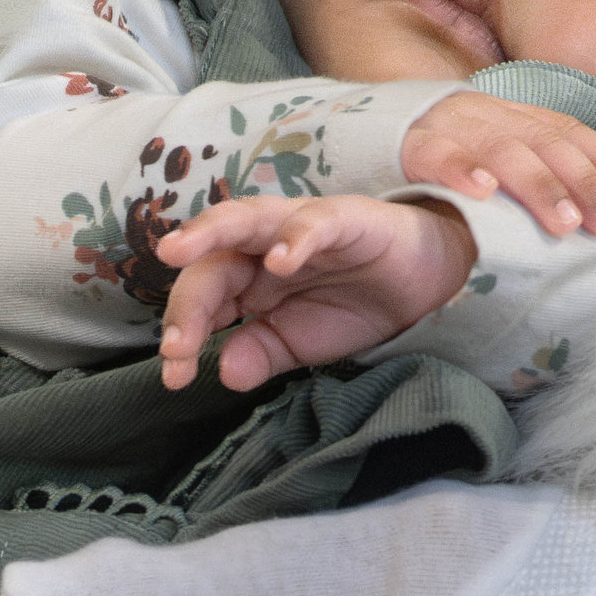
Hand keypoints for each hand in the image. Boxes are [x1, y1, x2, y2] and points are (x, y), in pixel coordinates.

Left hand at [153, 193, 478, 390]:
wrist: (421, 285)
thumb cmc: (350, 306)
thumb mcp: (298, 344)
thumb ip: (259, 355)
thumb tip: (224, 375)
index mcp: (245, 279)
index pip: (201, 301)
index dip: (183, 334)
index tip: (175, 376)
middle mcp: (261, 248)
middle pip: (211, 264)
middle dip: (187, 304)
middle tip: (174, 346)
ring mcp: (299, 229)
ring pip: (245, 220)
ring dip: (209, 233)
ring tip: (177, 252)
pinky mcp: (346, 218)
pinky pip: (316, 222)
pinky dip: (295, 238)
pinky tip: (279, 260)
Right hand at [400, 90, 595, 236]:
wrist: (350, 133)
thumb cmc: (431, 157)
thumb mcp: (486, 151)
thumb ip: (529, 164)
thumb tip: (590, 198)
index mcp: (506, 112)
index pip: (565, 131)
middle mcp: (482, 113)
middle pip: (542, 143)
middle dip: (580, 182)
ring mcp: (444, 126)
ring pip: (499, 149)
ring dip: (536, 185)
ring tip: (562, 222)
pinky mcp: (404, 145)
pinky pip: (434, 155)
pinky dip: (459, 170)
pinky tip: (481, 193)